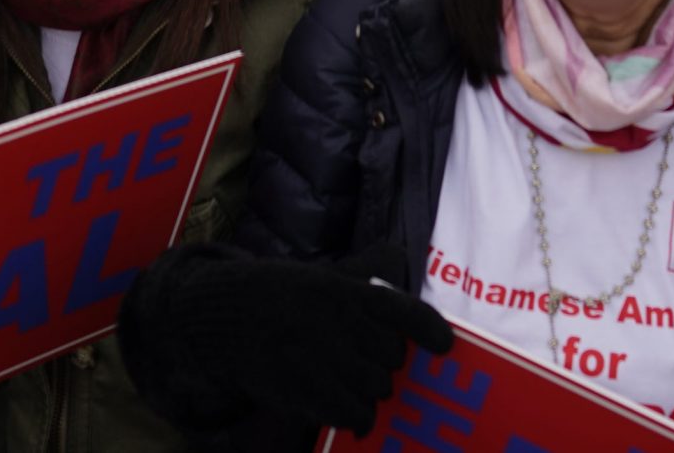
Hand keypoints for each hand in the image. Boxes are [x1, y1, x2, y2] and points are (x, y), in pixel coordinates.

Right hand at [124, 244, 452, 437]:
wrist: (230, 319)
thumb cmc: (284, 295)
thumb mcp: (325, 274)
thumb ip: (364, 272)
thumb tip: (399, 259)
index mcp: (346, 292)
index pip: (402, 310)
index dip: (429, 329)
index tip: (444, 345)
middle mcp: (340, 325)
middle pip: (393, 357)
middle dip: (388, 363)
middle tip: (370, 361)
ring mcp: (323, 361)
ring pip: (377, 388)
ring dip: (373, 390)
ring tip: (355, 382)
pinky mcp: (307, 393)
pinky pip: (354, 414)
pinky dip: (357, 415)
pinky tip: (347, 408)